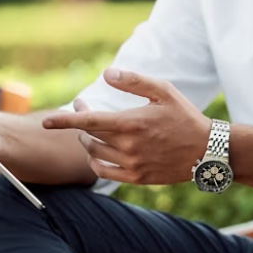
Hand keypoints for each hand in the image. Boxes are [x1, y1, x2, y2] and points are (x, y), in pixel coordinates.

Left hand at [41, 68, 211, 184]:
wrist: (207, 151)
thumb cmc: (185, 117)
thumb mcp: (163, 91)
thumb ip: (133, 81)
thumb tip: (106, 74)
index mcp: (131, 123)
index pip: (88, 121)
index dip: (64, 121)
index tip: (46, 121)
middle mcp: (128, 147)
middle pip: (89, 136)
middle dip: (80, 122)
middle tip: (85, 108)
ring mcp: (132, 165)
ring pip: (95, 154)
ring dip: (88, 141)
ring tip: (92, 130)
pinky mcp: (137, 178)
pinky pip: (104, 172)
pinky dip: (95, 162)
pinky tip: (97, 153)